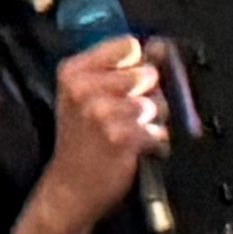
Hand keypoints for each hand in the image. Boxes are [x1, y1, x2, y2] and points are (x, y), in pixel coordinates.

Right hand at [31, 38, 168, 229]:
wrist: (71, 187)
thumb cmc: (81, 140)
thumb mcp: (84, 95)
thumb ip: (120, 67)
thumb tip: (161, 46)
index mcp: (74, 72)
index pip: (128, 46)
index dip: (137, 63)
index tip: (128, 81)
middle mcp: (85, 89)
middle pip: (147, 73)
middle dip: (148, 94)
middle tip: (128, 113)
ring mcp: (104, 114)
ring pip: (157, 103)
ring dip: (152, 121)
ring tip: (131, 132)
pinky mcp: (123, 138)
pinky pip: (159, 130)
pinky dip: (154, 142)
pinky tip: (136, 149)